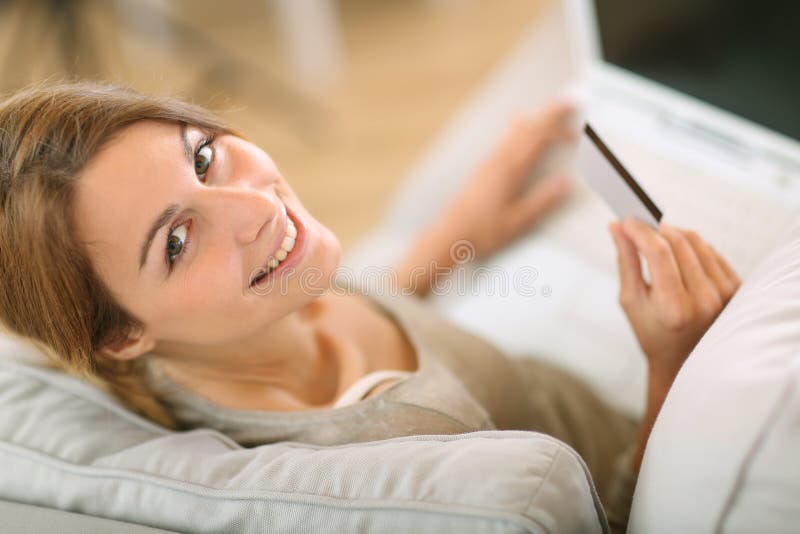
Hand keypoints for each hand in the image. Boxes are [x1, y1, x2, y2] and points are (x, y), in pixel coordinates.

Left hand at [434, 100, 574, 258]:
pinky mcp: (482, 169)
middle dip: (549, 114)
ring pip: (514, 131)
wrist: (449, 234)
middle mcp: (498, 161)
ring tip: (546, 111)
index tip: (575, 135)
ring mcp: (488, 163)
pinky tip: (516, 127)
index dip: (559, 133)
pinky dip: (517, 129)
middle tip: (567, 103)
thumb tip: (563, 183)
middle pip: (527, 128)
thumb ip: (541, 202)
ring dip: (534, 118)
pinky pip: (504, 140)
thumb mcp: (518, 222)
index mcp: (510, 171)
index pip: (538, 140)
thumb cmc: (481, 231)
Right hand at [609, 218, 740, 471]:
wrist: (685, 360)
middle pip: (679, 242)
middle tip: (637, 223)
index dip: (640, 230)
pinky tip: (676, 252)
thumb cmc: (651, 331)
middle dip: (654, 227)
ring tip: (654, 239)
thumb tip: (616, 226)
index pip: (659, 253)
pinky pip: (710, 250)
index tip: (626, 219)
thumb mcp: (629, 300)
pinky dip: (690, 244)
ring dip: (671, 233)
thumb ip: (625, 260)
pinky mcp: (736, 288)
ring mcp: (725, 294)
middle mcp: (705, 301)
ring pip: (696, 241)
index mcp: (674, 309)